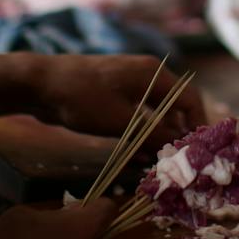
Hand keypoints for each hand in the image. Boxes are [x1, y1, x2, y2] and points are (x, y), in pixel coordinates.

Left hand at [35, 54, 206, 146]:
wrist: (40, 83)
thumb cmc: (81, 98)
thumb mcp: (120, 121)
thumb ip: (153, 134)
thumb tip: (181, 150)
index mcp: (153, 74)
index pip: (189, 99)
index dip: (197, 125)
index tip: (198, 152)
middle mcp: (146, 76)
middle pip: (174, 107)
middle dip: (178, 135)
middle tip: (179, 163)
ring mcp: (129, 84)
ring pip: (155, 113)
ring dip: (159, 137)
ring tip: (160, 164)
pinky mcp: (114, 95)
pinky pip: (138, 115)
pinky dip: (142, 133)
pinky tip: (140, 155)